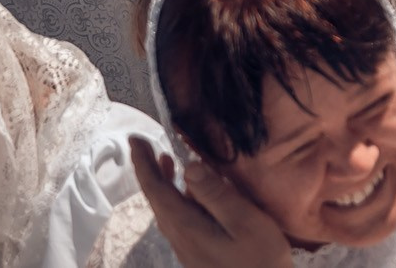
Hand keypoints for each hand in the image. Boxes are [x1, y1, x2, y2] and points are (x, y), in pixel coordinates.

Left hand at [130, 136, 292, 267]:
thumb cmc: (260, 259)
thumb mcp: (245, 222)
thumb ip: (216, 195)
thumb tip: (189, 166)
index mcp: (187, 226)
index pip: (157, 191)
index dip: (143, 164)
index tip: (135, 140)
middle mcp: (180, 237)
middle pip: (157, 200)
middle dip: (148, 171)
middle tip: (144, 144)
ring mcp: (188, 248)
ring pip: (166, 210)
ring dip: (162, 184)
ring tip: (165, 160)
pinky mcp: (198, 253)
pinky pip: (178, 219)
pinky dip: (176, 198)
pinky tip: (190, 193)